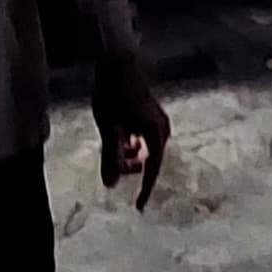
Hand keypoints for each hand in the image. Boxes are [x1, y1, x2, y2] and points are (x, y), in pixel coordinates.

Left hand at [95, 54, 171, 207]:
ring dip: (130, 155)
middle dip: (133, 169)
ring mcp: (157, 120)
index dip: (144, 191)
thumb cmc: (113, 95)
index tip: (138, 208)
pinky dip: (131, 144)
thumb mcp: (109, 130)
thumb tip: (111, 185)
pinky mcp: (150, 113)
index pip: (152, 171)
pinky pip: (143, 138)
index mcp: (157, 135)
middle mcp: (162, 129)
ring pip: (146, 149)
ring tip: (114, 149)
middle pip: (150, 160)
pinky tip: (119, 136)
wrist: (117, 62)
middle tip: (114, 170)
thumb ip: (110, 158)